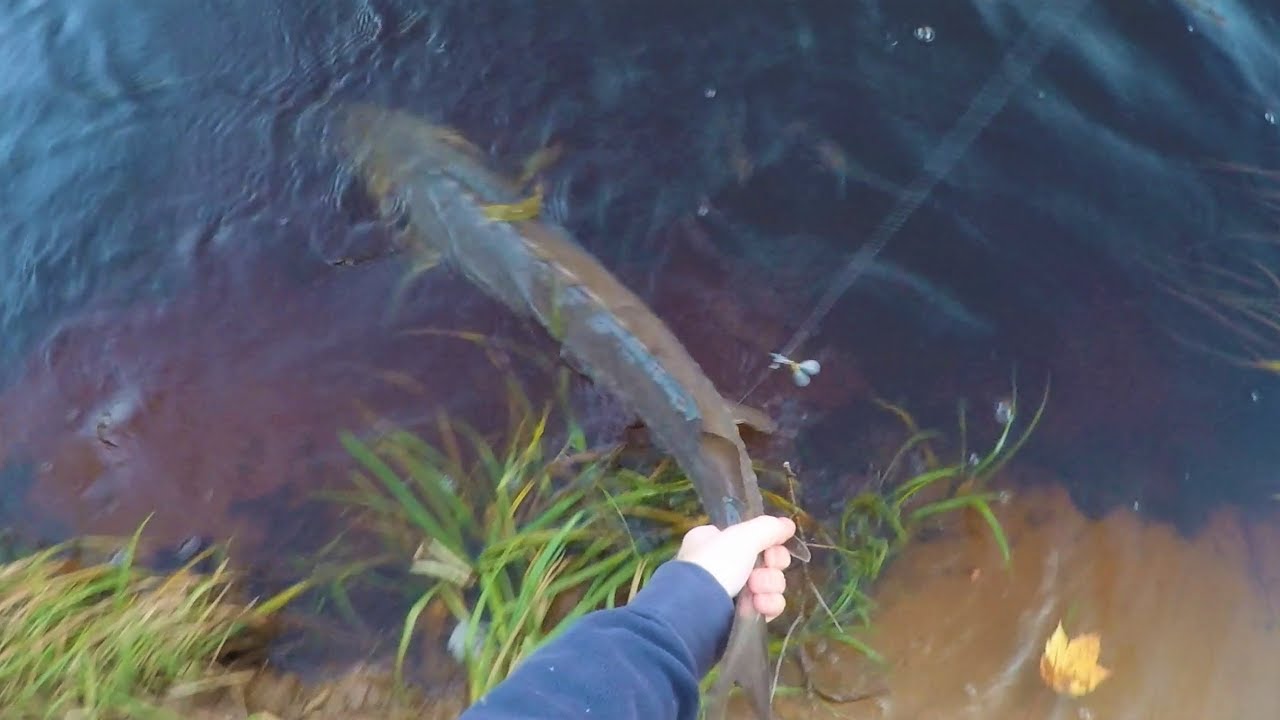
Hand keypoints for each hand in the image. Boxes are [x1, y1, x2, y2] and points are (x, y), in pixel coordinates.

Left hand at [675, 515, 795, 620]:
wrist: (697, 610)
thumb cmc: (715, 564)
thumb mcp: (742, 536)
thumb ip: (768, 528)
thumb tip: (788, 525)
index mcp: (712, 542)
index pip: (749, 538)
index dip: (768, 542)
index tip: (775, 546)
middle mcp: (719, 566)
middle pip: (764, 562)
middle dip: (771, 566)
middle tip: (768, 567)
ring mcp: (729, 593)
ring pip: (768, 585)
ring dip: (769, 585)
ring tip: (757, 590)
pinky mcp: (739, 617)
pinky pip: (766, 607)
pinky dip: (768, 605)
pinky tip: (760, 605)